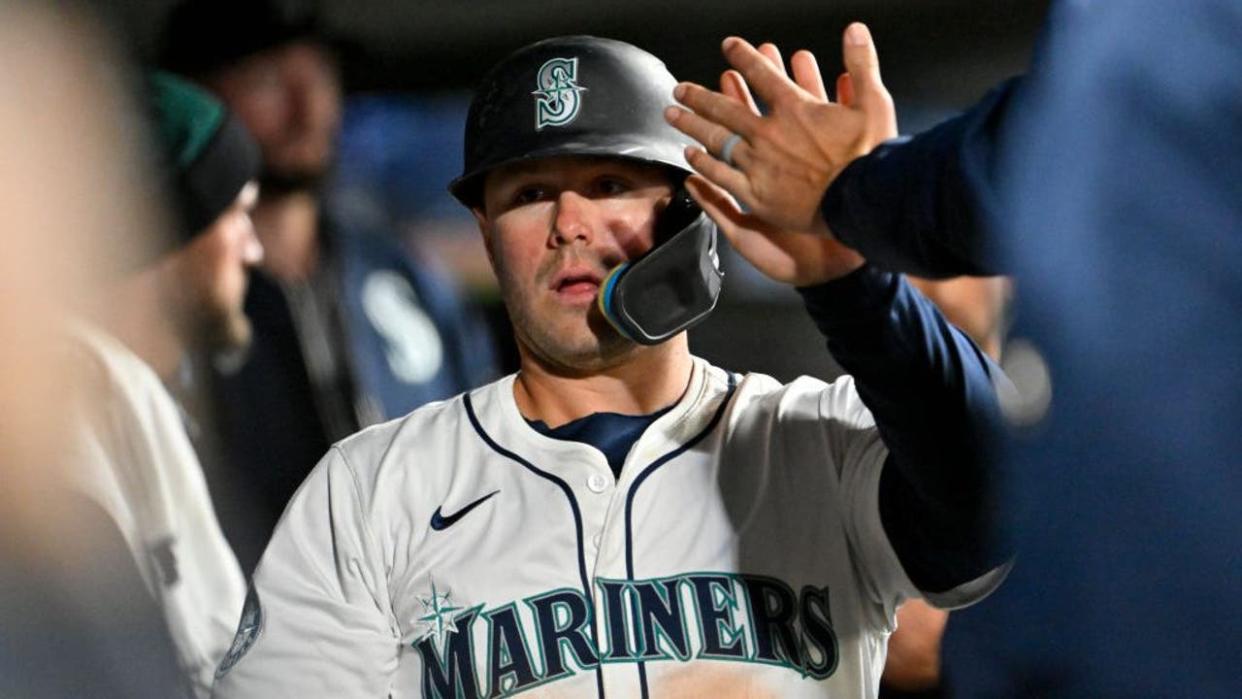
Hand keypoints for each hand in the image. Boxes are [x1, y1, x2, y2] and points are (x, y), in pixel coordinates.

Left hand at [665, 23, 897, 237]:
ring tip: (673, 115)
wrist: (858, 204)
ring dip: (691, 125)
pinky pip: (721, 176)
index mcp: (795, 109)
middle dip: (699, 95)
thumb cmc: (869, 158)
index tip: (728, 47)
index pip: (763, 76)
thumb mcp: (875, 103)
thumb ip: (862, 65)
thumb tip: (854, 30)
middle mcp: (769, 133)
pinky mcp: (755, 194)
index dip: (744, 57)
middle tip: (680, 88)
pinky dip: (703, 164)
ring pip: (715, 140)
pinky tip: (690, 156)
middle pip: (726, 108)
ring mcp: (758, 164)